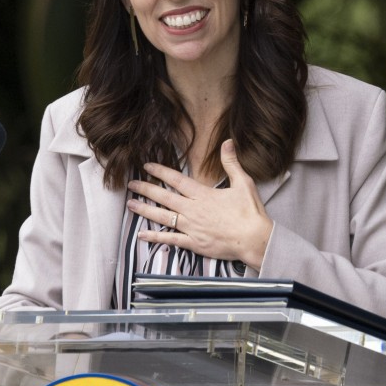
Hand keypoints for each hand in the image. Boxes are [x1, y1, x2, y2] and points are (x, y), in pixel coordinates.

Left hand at [126, 139, 272, 270]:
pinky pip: (170, 240)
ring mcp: (191, 227)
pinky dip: (154, 237)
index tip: (147, 166)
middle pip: (164, 197)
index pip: (176, 179)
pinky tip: (141, 235)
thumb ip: (231, 163)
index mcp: (203, 194)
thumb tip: (228, 142)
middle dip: (145, 189)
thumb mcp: (243, 183)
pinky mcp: (193, 243)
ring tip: (130, 205)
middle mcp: (193, 210)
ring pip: (162, 217)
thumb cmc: (250, 213)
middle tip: (131, 185)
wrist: (255, 240)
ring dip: (144, 210)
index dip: (160, 171)